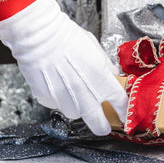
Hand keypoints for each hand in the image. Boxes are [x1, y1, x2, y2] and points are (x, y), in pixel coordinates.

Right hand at [0, 0, 127, 134]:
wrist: (39, 36)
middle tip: (103, 125)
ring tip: (75, 95)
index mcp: (102, 80)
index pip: (120, 103)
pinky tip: (58, 85)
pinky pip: (57, 105)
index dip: (123, 111)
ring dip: (78, 109)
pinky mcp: (48, 99)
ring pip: (76, 115)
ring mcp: (66, 99)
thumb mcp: (95, 48)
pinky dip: (60, 100)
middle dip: (103, 126)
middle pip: (98, 124)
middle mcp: (85, 94)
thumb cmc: (67, 37)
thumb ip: (105, 65)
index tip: (124, 115)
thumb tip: (112, 73)